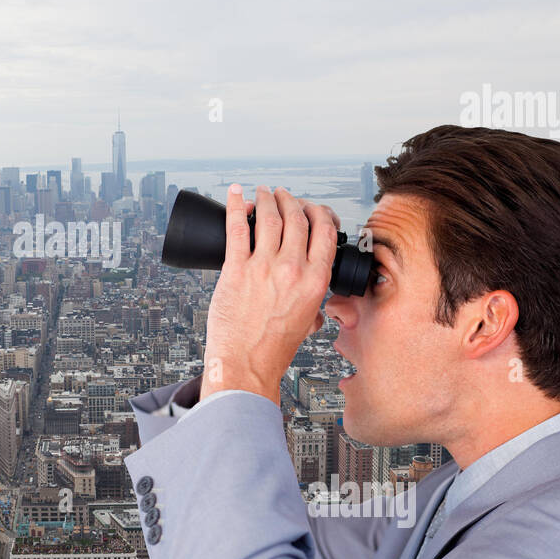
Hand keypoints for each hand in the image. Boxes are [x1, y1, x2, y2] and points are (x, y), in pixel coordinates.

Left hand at [201, 184, 339, 402]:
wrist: (246, 366)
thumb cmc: (274, 350)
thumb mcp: (307, 324)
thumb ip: (315, 307)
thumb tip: (318, 306)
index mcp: (315, 281)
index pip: (324, 231)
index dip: (318, 211)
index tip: (310, 207)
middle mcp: (292, 270)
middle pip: (296, 218)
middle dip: (290, 200)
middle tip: (282, 195)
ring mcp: (263, 268)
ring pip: (268, 218)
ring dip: (266, 199)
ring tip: (262, 192)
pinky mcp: (235, 270)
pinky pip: (237, 229)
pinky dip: (236, 206)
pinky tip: (235, 193)